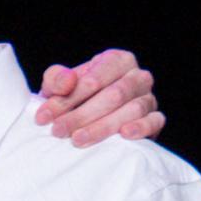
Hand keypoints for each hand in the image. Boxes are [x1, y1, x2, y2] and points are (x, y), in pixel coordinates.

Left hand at [31, 50, 163, 148]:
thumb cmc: (76, 95)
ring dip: (102, 127)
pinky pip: (154, 121)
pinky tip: (124, 135)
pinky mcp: (155, 117)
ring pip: (131, 110)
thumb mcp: (60, 84)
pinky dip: (141, 127)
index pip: (94, 79)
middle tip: (58, 131)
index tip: (45, 116)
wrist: (92, 113)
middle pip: (113, 95)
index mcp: (117, 60)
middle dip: (82, 115)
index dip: (68, 98)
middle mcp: (137, 76)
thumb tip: (67, 81)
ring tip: (78, 139)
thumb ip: (58, 79)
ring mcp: (149, 97)